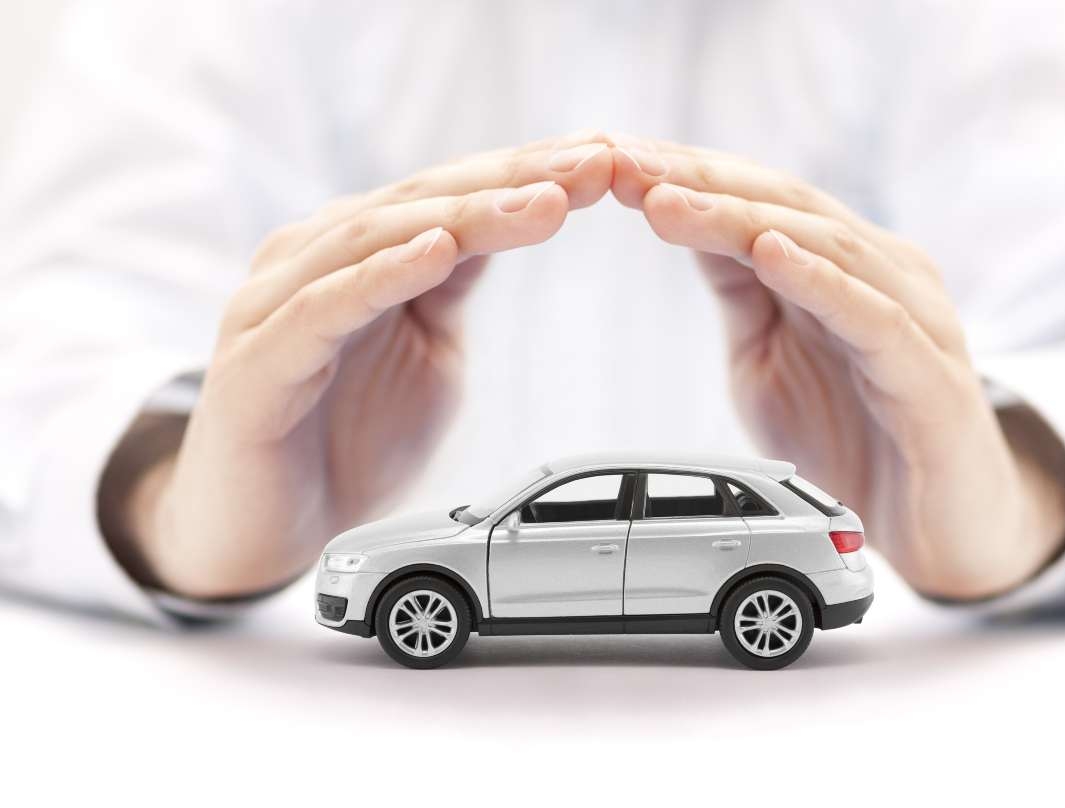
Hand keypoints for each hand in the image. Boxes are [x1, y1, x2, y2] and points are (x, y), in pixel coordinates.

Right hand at [107, 132, 613, 597]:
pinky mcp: (256, 362)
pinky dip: (382, 275)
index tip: (603, 160)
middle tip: (592, 165)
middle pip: (421, 202)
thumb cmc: (345, 438)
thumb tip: (516, 217)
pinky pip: (324, 308)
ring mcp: (275, 306)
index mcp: (355, 253)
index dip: (528, 174)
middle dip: (513, 181)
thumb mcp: (427, 348)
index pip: (450, 196)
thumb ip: (455, 284)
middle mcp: (312, 260)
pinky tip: (437, 251)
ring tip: (541, 201)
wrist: (265, 532)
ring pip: (376, 239)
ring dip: (465, 215)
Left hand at [611, 135, 1064, 597]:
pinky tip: (772, 253)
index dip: (686, 176)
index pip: (759, 200)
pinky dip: (821, 281)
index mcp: (843, 266)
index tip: (612, 160)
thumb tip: (680, 219)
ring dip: (740, 219)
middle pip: (787, 206)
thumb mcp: (768, 358)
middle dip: (699, 183)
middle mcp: (884, 275)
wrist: (938, 533)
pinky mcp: (931, 377)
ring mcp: (915, 319)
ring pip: (826, 247)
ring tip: (669, 200)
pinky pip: (875, 318)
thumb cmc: (854, 439)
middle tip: (624, 166)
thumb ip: (739, 293)